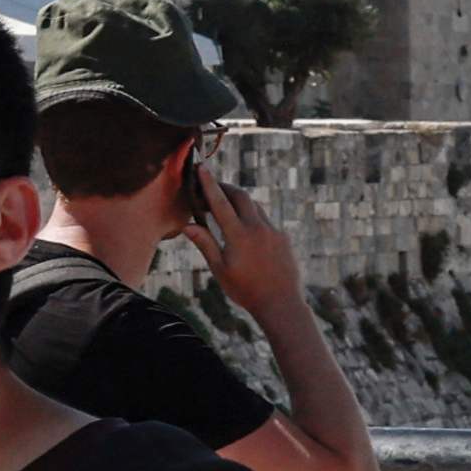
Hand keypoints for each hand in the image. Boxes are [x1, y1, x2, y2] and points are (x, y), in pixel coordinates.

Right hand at [187, 153, 304, 311]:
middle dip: (225, 188)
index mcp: (238, 235)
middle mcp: (258, 228)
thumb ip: (205, 244)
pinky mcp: (283, 238)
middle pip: (241, 196)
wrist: (281, 303)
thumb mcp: (220, 269)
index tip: (201, 167)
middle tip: (212, 188)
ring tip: (227, 209)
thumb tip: (187, 225)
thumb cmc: (245, 290)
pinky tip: (246, 230)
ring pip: (255, 207)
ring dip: (240, 202)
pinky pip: (265, 220)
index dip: (209, 183)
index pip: (220, 202)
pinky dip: (252, 217)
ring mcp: (273, 231)